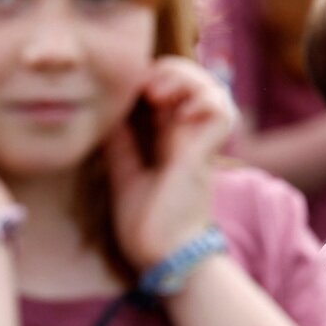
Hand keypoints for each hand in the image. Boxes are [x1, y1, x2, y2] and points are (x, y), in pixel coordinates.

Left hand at [107, 56, 234, 268]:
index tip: (123, 91)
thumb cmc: (147, 224)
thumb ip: (120, 144)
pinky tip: (176, 110)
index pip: (170, 90)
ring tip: (157, 92)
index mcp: (171, 139)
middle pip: (192, 79)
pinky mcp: (206, 150)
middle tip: (143, 87)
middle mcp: (190, 136)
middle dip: (167, 71)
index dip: (150, 78)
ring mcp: (201, 142)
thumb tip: (105, 114)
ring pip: (211, 86)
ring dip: (184, 79)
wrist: (163, 254)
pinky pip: (219, 108)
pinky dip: (201, 99)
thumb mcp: (124, 174)